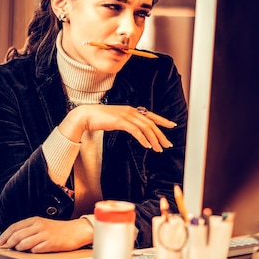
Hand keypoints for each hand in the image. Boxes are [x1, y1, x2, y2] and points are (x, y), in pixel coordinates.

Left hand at [0, 216, 93, 252]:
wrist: (75, 231)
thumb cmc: (57, 229)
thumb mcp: (42, 224)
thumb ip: (28, 230)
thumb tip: (12, 240)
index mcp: (35, 220)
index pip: (14, 227)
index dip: (4, 236)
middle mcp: (39, 226)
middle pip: (17, 236)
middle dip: (8, 244)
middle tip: (6, 249)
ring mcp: (45, 235)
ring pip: (24, 244)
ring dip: (19, 249)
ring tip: (20, 250)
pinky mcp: (51, 244)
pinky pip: (36, 250)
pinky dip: (32, 252)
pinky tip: (34, 251)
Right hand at [59, 104, 175, 151]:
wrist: (86, 115)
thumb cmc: (99, 119)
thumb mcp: (116, 119)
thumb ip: (126, 122)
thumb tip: (135, 130)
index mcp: (131, 110)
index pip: (151, 115)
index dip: (162, 120)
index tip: (172, 125)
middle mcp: (131, 111)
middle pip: (151, 123)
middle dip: (161, 135)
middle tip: (168, 144)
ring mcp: (126, 115)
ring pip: (145, 128)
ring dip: (154, 139)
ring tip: (159, 149)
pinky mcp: (120, 121)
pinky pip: (135, 131)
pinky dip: (143, 139)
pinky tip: (147, 146)